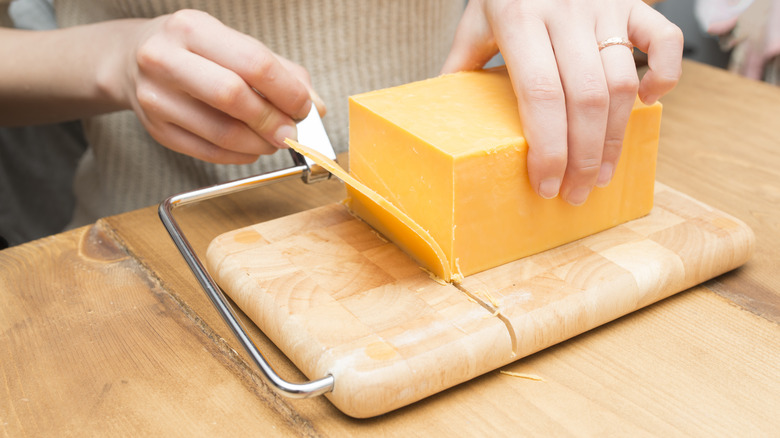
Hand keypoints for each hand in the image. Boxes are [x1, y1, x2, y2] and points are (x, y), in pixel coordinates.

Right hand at [114, 10, 323, 163]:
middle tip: (292, 132)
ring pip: (220, 132)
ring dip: (259, 144)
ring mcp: (154, 96)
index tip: (304, 107)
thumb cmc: (194, 52)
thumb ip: (280, 72)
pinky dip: (239, 155)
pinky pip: (207, 152)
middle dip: (272, 120)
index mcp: (191, 28)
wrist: (131, 60)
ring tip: (273, 141)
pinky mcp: (155, 129)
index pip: (253, 62)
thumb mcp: (233, 45)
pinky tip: (251, 147)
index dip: (287, 91)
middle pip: (233, 97)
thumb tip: (315, 108)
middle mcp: (164, 58)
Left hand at [442, 0, 682, 204]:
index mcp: (519, 18)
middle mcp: (566, 11)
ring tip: (602, 173)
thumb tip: (443, 120)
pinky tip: (648, 103)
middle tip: (576, 193)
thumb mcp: (476, 21)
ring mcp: (605, 5)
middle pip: (584, 99)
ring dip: (615, 137)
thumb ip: (463, 64)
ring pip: (622, 82)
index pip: (539, 96)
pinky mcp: (634, 0)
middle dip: (584, 157)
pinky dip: (665, 74)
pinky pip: (664, 40)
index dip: (548, 148)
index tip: (546, 185)